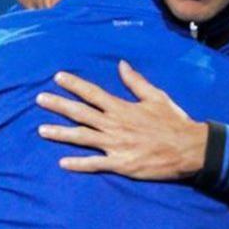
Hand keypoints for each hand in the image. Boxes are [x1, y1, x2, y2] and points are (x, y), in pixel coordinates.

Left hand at [35, 60, 207, 179]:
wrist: (190, 149)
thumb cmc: (174, 122)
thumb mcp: (156, 97)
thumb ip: (136, 82)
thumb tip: (121, 64)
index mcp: (122, 108)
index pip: (92, 93)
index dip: (74, 84)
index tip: (57, 77)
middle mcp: (114, 125)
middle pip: (80, 113)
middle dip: (58, 105)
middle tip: (39, 99)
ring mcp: (116, 145)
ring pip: (82, 137)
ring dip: (60, 133)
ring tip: (41, 130)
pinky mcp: (121, 164)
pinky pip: (95, 163)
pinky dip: (78, 164)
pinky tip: (62, 163)